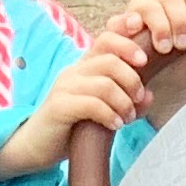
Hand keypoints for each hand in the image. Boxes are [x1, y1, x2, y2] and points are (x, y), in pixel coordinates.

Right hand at [0, 36, 152, 179]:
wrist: (35, 147)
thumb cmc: (71, 129)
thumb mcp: (103, 112)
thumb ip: (126, 101)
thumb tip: (149, 95)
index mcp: (84, 67)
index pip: (107, 38)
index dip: (128, 43)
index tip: (145, 60)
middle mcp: (74, 71)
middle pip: (111, 60)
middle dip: (132, 80)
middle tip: (138, 99)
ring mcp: (64, 87)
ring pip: (105, 83)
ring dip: (124, 102)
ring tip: (127, 118)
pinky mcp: (59, 106)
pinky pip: (92, 104)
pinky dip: (109, 114)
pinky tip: (115, 125)